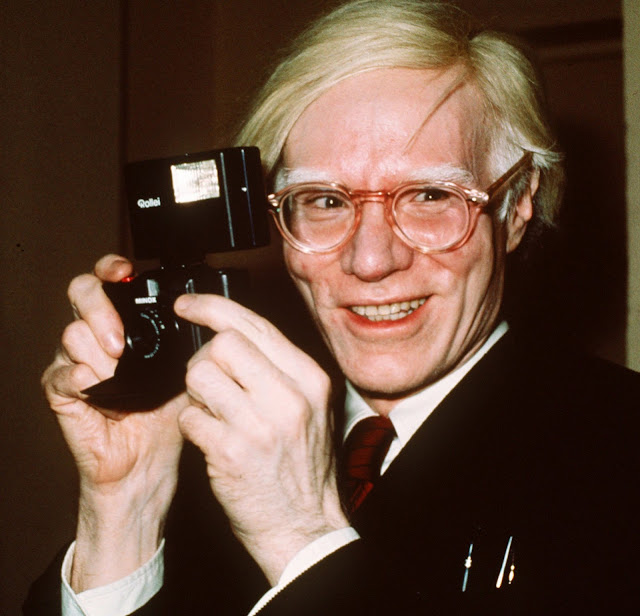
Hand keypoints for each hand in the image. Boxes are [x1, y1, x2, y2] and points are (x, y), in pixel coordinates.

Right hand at [42, 255, 184, 590]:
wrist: (148, 461)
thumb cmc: (167, 414)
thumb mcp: (185, 368)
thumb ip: (187, 340)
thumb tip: (206, 314)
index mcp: (125, 326)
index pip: (107, 281)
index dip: (110, 268)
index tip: (124, 271)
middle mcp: (97, 337)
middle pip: (81, 294)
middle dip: (100, 309)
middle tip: (121, 340)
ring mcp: (77, 362)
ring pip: (71, 333)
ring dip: (98, 351)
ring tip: (120, 373)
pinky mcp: (64, 394)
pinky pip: (60, 375)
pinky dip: (80, 377)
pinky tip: (98, 386)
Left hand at [175, 294, 348, 584]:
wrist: (305, 526)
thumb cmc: (302, 465)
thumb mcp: (309, 407)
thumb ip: (278, 369)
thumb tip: (229, 334)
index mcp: (310, 378)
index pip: (254, 323)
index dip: (211, 307)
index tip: (187, 305)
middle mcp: (290, 396)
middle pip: (222, 343)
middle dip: (203, 358)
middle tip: (207, 380)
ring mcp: (261, 424)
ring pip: (199, 375)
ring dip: (194, 393)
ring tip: (212, 412)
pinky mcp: (233, 453)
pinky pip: (190, 417)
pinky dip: (191, 426)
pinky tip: (210, 439)